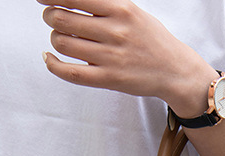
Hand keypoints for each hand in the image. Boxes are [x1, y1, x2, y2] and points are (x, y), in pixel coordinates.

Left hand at [38, 0, 216, 116]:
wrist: (175, 71)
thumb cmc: (151, 39)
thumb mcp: (131, 11)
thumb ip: (103, 4)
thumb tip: (69, 0)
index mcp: (120, 9)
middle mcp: (115, 31)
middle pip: (62, 18)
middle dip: (50, 16)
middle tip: (52, 18)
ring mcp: (112, 57)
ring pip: (63, 43)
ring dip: (55, 38)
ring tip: (61, 38)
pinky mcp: (110, 79)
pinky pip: (71, 72)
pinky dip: (53, 64)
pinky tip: (49, 58)